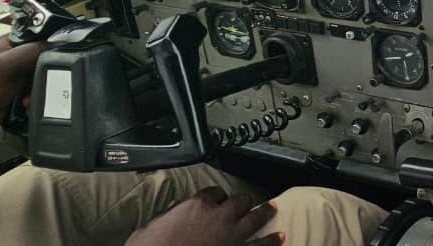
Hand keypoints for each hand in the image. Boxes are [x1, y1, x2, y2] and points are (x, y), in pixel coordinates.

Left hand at [0, 35, 48, 134]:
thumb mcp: (6, 64)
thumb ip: (33, 51)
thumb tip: (60, 44)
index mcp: (12, 44)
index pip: (41, 38)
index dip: (50, 49)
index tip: (52, 61)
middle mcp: (16, 59)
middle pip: (46, 62)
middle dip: (44, 76)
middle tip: (34, 84)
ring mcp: (19, 77)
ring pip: (44, 81)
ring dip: (39, 92)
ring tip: (25, 99)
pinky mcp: (20, 94)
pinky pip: (38, 95)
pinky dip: (35, 102)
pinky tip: (24, 106)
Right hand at [126, 186, 282, 245]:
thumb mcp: (152, 226)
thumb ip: (169, 216)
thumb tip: (173, 214)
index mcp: (196, 206)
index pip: (213, 192)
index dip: (215, 196)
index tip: (216, 199)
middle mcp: (219, 216)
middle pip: (239, 200)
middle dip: (241, 201)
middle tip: (245, 203)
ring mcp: (232, 235)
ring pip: (255, 216)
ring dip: (265, 212)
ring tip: (273, 208)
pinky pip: (261, 244)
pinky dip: (271, 241)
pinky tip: (280, 237)